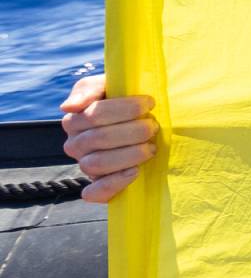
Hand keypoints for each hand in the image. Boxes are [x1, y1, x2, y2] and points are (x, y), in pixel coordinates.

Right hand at [58, 74, 157, 203]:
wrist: (144, 121)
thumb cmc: (125, 98)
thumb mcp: (109, 84)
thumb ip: (89, 89)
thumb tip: (68, 107)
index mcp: (75, 120)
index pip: (94, 115)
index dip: (124, 109)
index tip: (149, 103)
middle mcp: (76, 144)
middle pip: (98, 139)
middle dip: (132, 131)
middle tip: (154, 126)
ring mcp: (86, 165)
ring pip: (96, 164)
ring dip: (128, 155)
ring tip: (151, 147)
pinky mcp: (98, 186)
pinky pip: (94, 193)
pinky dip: (113, 184)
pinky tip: (134, 172)